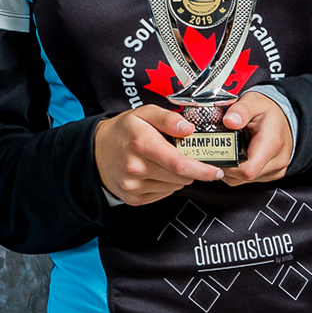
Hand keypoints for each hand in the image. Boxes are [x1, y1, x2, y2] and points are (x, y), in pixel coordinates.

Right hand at [93, 105, 224, 206]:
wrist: (94, 152)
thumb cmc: (124, 131)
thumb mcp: (143, 114)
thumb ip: (167, 118)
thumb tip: (189, 128)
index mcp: (141, 143)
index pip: (179, 163)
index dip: (202, 169)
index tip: (216, 170)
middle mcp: (135, 167)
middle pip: (180, 177)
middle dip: (192, 170)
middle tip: (189, 159)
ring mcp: (133, 185)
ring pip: (174, 186)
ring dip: (179, 177)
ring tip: (166, 163)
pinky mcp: (133, 198)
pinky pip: (163, 194)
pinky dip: (167, 185)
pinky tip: (156, 173)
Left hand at [221, 91, 292, 184]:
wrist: (283, 117)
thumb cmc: (267, 111)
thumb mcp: (253, 102)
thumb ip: (241, 110)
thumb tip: (230, 121)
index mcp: (272, 144)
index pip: (247, 170)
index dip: (227, 165)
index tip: (216, 152)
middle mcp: (277, 160)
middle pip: (243, 177)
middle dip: (225, 166)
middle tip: (216, 150)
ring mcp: (275, 169)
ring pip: (244, 180)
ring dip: (230, 170)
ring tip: (226, 152)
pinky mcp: (272, 173)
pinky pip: (249, 180)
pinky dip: (237, 172)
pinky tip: (235, 157)